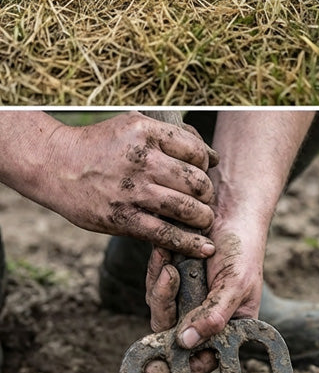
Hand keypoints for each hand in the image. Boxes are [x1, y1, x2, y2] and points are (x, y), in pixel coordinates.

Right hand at [46, 112, 218, 256]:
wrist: (54, 164)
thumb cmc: (101, 144)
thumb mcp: (134, 125)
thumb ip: (172, 135)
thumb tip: (210, 156)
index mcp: (146, 133)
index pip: (197, 151)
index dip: (207, 163)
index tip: (207, 171)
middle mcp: (142, 161)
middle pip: (196, 181)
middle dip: (208, 193)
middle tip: (207, 198)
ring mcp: (132, 191)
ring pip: (186, 208)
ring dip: (203, 217)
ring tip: (205, 218)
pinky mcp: (121, 218)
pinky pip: (165, 234)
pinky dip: (189, 243)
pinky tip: (203, 248)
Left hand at [143, 227, 265, 372]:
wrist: (231, 212)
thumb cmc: (243, 248)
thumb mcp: (235, 283)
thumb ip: (215, 315)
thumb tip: (187, 344)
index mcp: (229, 326)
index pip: (203, 360)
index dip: (179, 369)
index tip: (156, 368)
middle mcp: (206, 318)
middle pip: (173, 336)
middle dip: (167, 307)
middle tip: (170, 277)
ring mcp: (188, 301)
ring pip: (160, 311)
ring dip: (162, 286)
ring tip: (172, 261)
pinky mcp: (174, 283)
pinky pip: (155, 288)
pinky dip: (157, 272)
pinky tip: (165, 253)